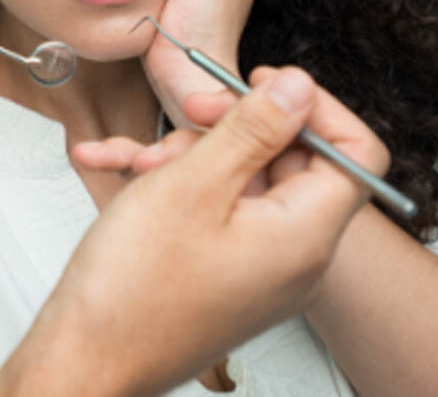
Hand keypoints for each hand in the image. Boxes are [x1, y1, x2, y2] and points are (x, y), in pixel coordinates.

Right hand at [0, 68, 387, 396]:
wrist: (85, 356)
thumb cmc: (134, 286)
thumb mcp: (193, 184)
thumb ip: (252, 129)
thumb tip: (297, 86)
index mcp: (303, 234)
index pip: (351, 150)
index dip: (311, 105)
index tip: (259, 81)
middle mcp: (291, 253)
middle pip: (286, 157)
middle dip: (229, 125)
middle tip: (188, 108)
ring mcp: (255, 263)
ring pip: (238, 176)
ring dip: (185, 152)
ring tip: (134, 159)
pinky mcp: (221, 267)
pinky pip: (209, 205)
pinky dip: (166, 180)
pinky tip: (112, 163)